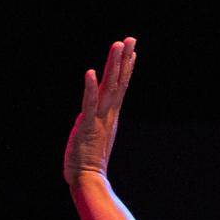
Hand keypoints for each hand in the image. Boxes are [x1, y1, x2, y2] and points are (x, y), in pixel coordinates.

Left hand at [64, 37, 135, 182]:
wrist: (87, 181)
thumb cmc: (88, 163)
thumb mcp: (96, 137)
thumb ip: (99, 126)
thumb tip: (99, 123)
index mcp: (110, 116)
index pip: (121, 87)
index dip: (127, 68)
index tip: (132, 51)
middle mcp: (107, 114)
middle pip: (119, 82)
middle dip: (124, 59)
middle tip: (131, 39)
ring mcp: (99, 118)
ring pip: (109, 87)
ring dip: (114, 65)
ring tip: (118, 45)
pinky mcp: (87, 125)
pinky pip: (89, 103)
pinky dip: (90, 88)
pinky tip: (90, 73)